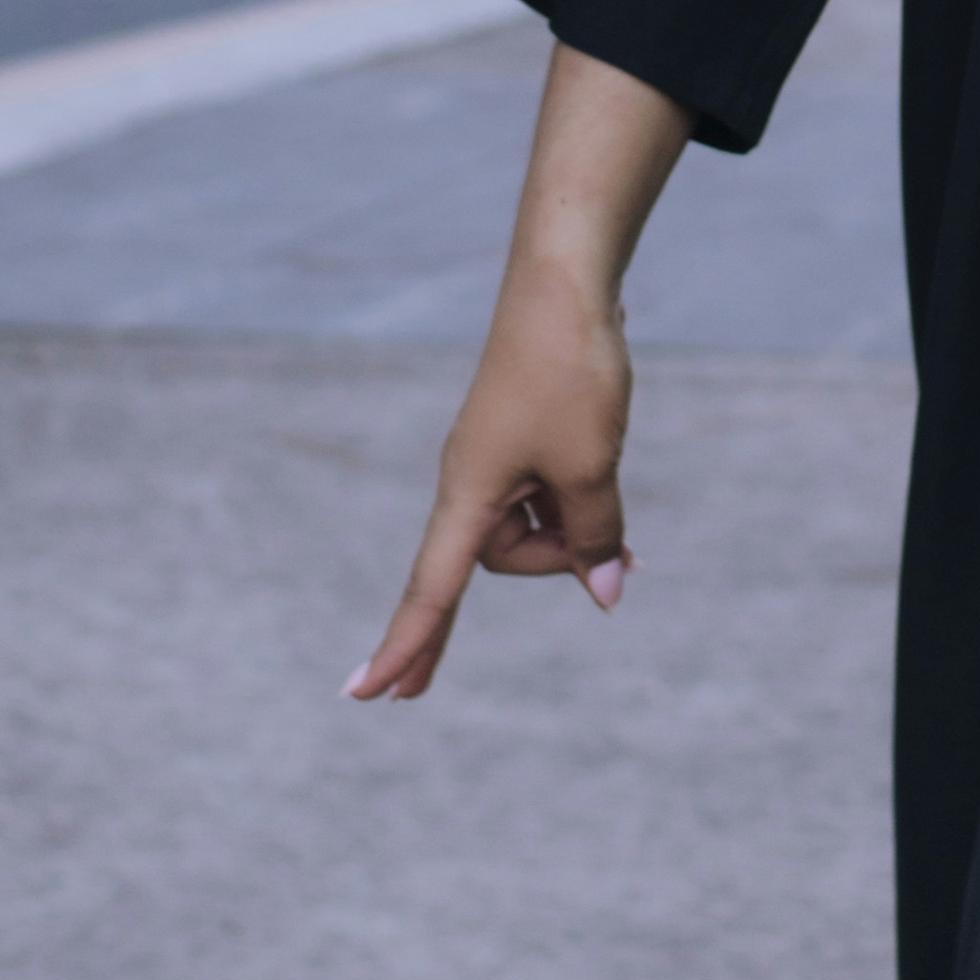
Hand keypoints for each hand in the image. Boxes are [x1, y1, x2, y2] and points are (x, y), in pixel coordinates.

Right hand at [346, 257, 635, 702]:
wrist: (564, 281)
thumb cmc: (569, 372)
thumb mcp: (591, 466)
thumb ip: (596, 537)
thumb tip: (608, 594)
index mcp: (467, 495)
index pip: (429, 592)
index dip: (404, 647)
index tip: (367, 698)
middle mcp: (471, 483)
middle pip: (509, 559)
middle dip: (558, 560)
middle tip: (612, 557)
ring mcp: (496, 459)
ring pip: (538, 526)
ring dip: (577, 517)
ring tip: (604, 461)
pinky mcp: (524, 438)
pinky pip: (549, 493)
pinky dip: (579, 499)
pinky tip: (610, 476)